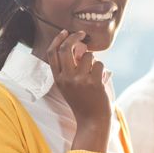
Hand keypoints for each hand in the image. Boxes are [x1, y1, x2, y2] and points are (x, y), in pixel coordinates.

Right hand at [46, 29, 110, 152]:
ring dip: (93, 59)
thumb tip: (78, 46)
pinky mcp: (93, 83)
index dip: (58, 39)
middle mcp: (66, 78)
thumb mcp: (68, 86)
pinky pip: (99, 64)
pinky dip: (101, 69)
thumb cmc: (81, 101)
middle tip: (82, 34)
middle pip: (66, 48)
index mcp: (58, 79)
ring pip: (88, 55)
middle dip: (75, 37)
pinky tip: (99, 80)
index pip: (52, 53)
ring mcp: (80, 80)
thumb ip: (69, 67)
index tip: (65, 32)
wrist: (92, 121)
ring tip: (94, 72)